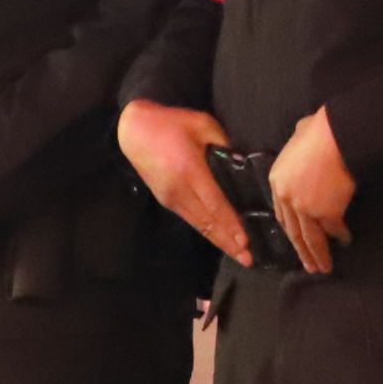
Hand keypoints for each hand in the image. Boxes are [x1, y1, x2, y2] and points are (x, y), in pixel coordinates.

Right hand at [120, 100, 249, 267]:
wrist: (134, 130)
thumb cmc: (170, 123)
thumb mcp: (202, 124)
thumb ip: (223, 143)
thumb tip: (240, 162)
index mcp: (190, 171)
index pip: (215, 204)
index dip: (231, 225)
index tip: (245, 241)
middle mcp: (180, 190)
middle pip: (208, 222)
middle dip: (229, 242)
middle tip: (248, 259)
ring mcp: (171, 198)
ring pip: (199, 224)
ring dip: (219, 240)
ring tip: (237, 254)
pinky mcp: (166, 200)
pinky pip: (191, 219)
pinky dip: (207, 230)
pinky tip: (219, 237)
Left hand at [268, 109, 354, 275]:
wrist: (336, 137)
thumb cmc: (318, 130)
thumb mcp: (298, 135)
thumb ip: (298, 145)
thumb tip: (304, 136)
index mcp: (277, 181)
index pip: (281, 213)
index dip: (290, 228)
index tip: (296, 239)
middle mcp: (287, 199)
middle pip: (293, 232)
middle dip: (302, 251)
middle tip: (309, 266)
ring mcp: (305, 209)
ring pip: (310, 238)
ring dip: (317, 255)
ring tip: (323, 267)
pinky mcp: (327, 213)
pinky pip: (333, 229)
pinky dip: (339, 236)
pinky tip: (344, 241)